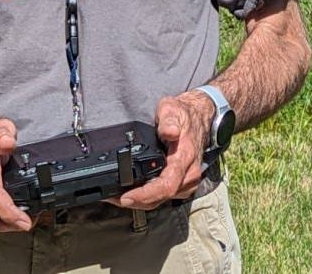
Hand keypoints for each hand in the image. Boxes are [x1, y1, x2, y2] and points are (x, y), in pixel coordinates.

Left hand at [111, 91, 211, 210]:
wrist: (198, 117)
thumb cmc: (183, 114)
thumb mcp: (173, 109)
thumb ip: (169, 120)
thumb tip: (168, 131)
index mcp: (185, 158)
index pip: (166, 185)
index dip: (145, 195)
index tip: (126, 197)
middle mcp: (188, 175)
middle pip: (161, 198)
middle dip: (136, 202)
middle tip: (113, 198)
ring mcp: (186, 182)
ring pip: (161, 200)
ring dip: (140, 202)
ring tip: (116, 196)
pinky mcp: (182, 184)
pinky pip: (163, 196)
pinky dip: (146, 197)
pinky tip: (132, 192)